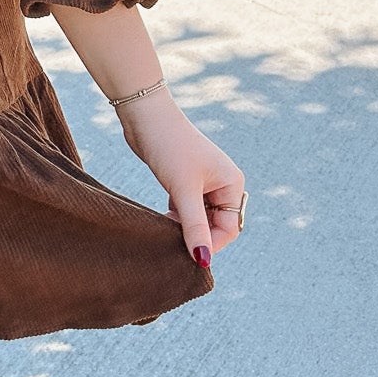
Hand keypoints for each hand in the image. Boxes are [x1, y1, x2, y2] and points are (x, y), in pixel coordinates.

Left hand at [116, 90, 245, 271]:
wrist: (145, 116)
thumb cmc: (169, 147)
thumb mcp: (183, 190)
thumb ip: (194, 225)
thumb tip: (203, 260)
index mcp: (232, 183)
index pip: (229, 228)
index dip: (211, 243)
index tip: (188, 255)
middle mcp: (222, 183)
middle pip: (216, 225)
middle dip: (198, 236)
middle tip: (174, 246)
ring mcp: (204, 182)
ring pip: (199, 218)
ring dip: (185, 228)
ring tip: (165, 233)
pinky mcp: (185, 181)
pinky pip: (186, 209)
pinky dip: (176, 218)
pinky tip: (161, 222)